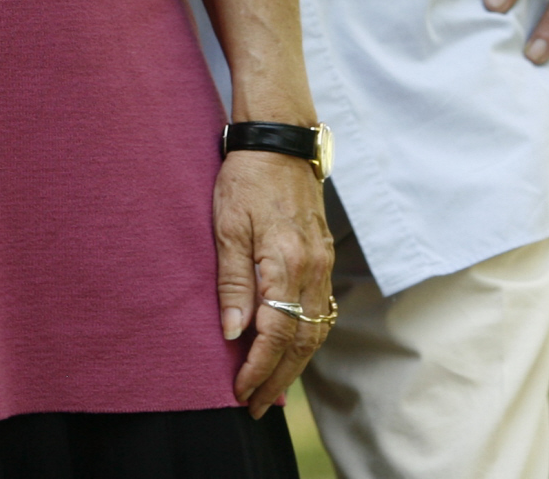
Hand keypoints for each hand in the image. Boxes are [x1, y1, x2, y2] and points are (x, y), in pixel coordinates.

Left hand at [213, 151, 331, 416]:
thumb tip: (234, 333)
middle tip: (254, 406)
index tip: (240, 392)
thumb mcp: (226, 227)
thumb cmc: (245, 179)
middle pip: (301, 341)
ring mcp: (322, 265)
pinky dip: (305, 340)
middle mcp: (312, 270)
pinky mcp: (322, 259)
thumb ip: (232, 282)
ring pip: (315, 331)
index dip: (259, 368)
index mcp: (286, 263)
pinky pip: (319, 312)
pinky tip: (290, 352)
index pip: (276, 334)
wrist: (279, 142)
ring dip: (293, 365)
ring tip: (270, 390)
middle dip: (277, 378)